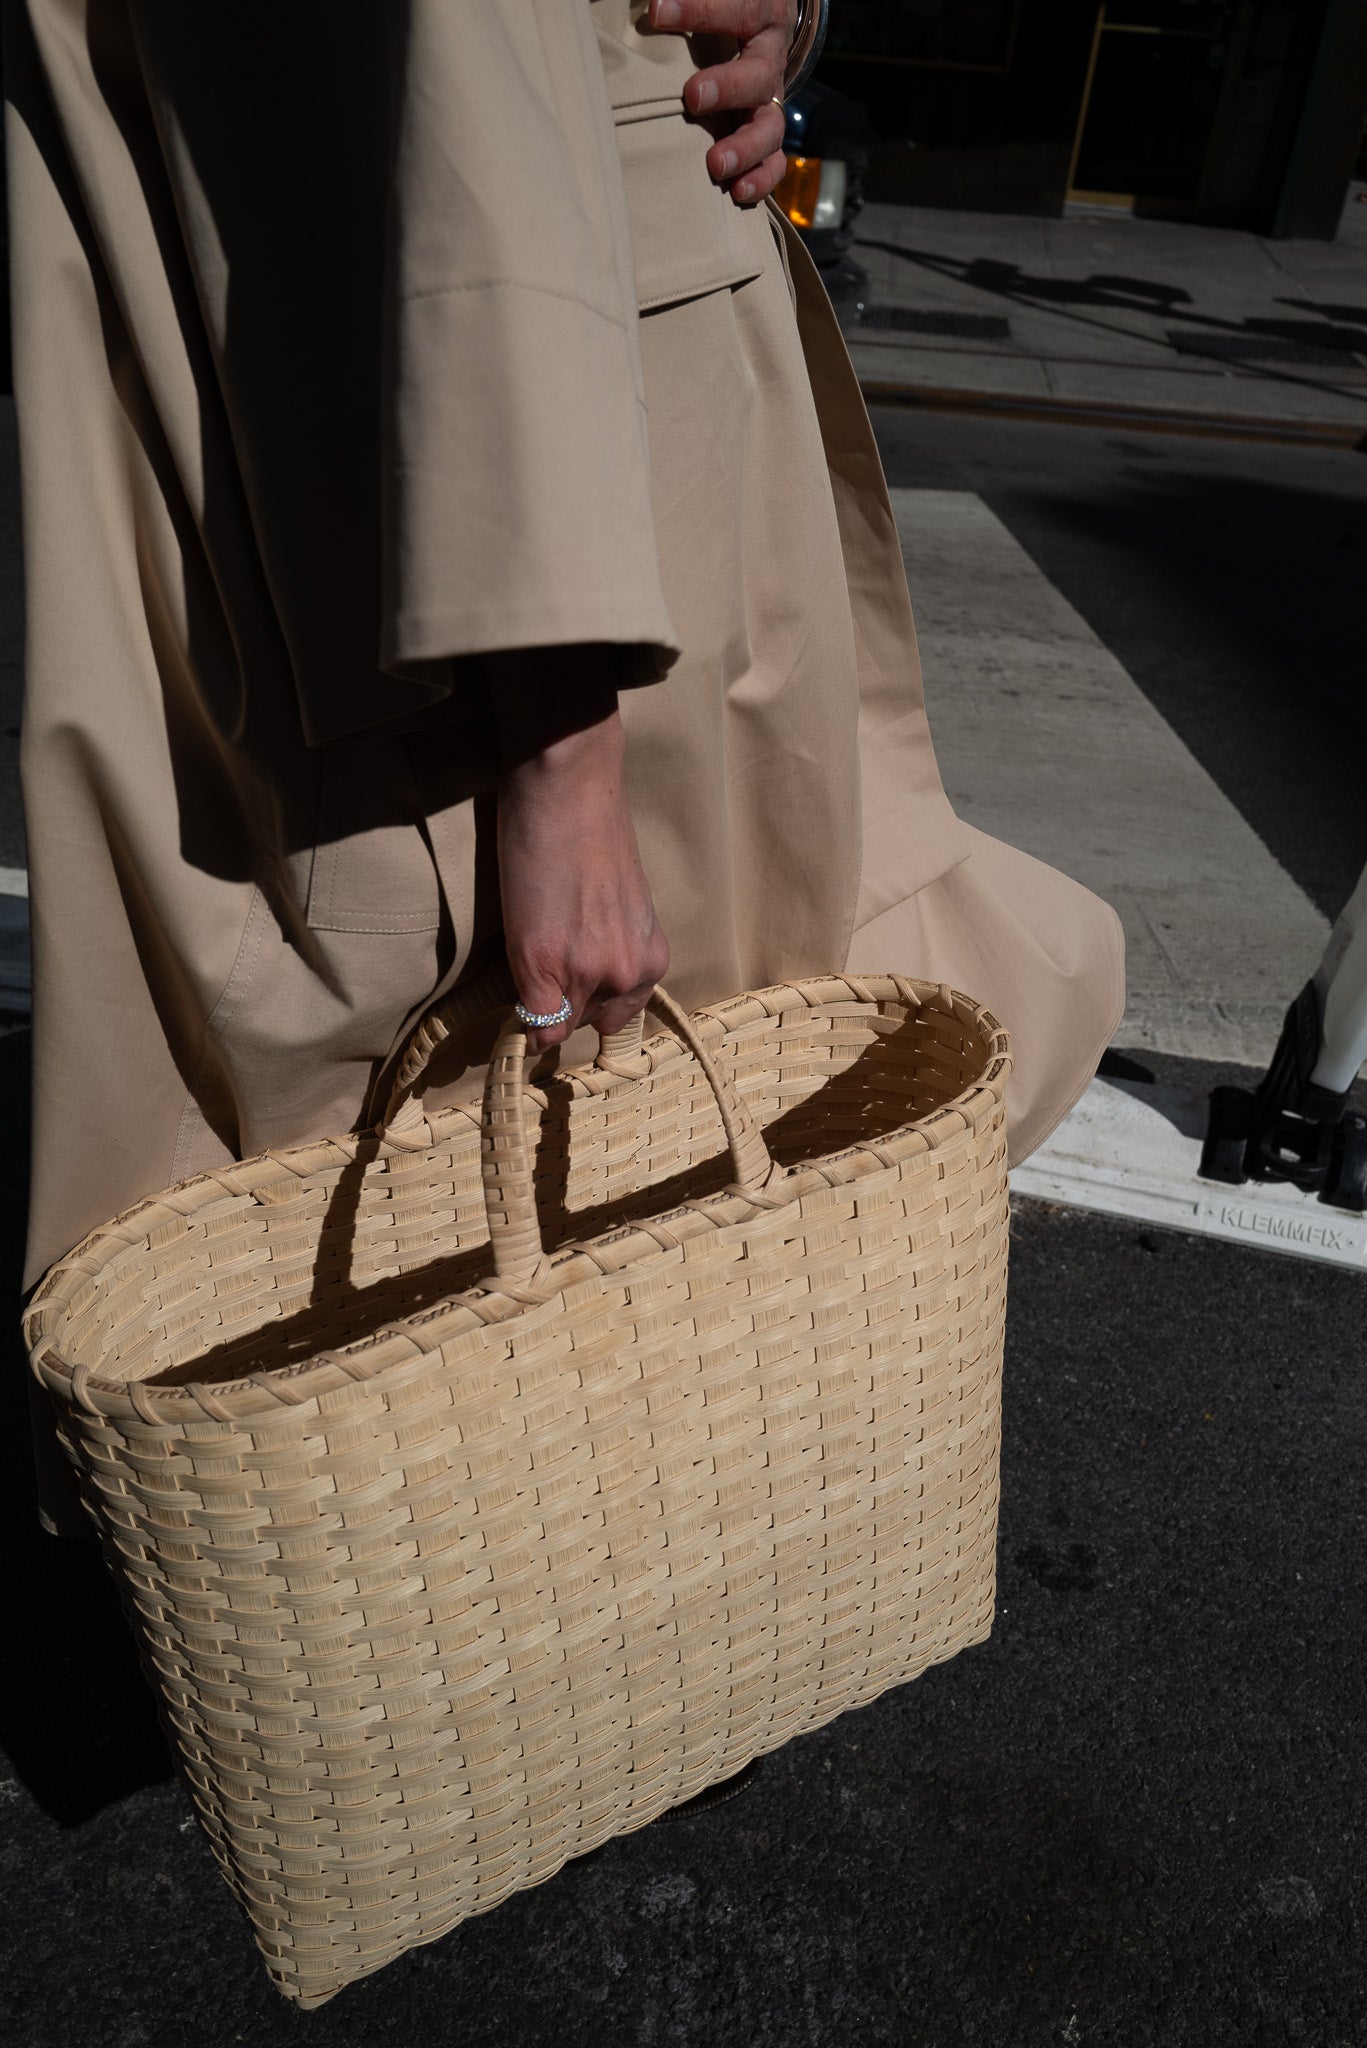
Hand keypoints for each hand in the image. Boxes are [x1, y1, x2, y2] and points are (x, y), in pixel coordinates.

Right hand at [492, 652, 668, 1053]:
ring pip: (557, 1022)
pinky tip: (516, 965)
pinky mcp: (542, 965)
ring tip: (534, 941)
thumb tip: (581, 983)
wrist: (569, 790)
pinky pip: (531, 1020)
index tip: (568, 980)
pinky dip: (519, 1007)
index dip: (586, 999)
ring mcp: (586, 973)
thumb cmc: (593, 833)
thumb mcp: (621, 904)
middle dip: (566, 997)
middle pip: (586, 1022)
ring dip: (540, 995)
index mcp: (651, 958)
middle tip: (548, 950)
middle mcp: (627, 974)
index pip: (614, 1017)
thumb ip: (612, 947)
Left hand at [648, 0, 797, 205]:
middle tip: (694, 96)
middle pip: (758, 76)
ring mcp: (770, 102)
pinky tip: (738, 193)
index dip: (699, 10)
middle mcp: (770, 60)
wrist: (766, 25)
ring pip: (769, 128)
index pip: (738, 8)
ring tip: (715, 164)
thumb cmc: (728, 5)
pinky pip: (774, 162)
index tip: (657, 11)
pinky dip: (760, 180)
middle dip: (728, 88)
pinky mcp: (768, 135)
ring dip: (744, 148)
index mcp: (760, 14)